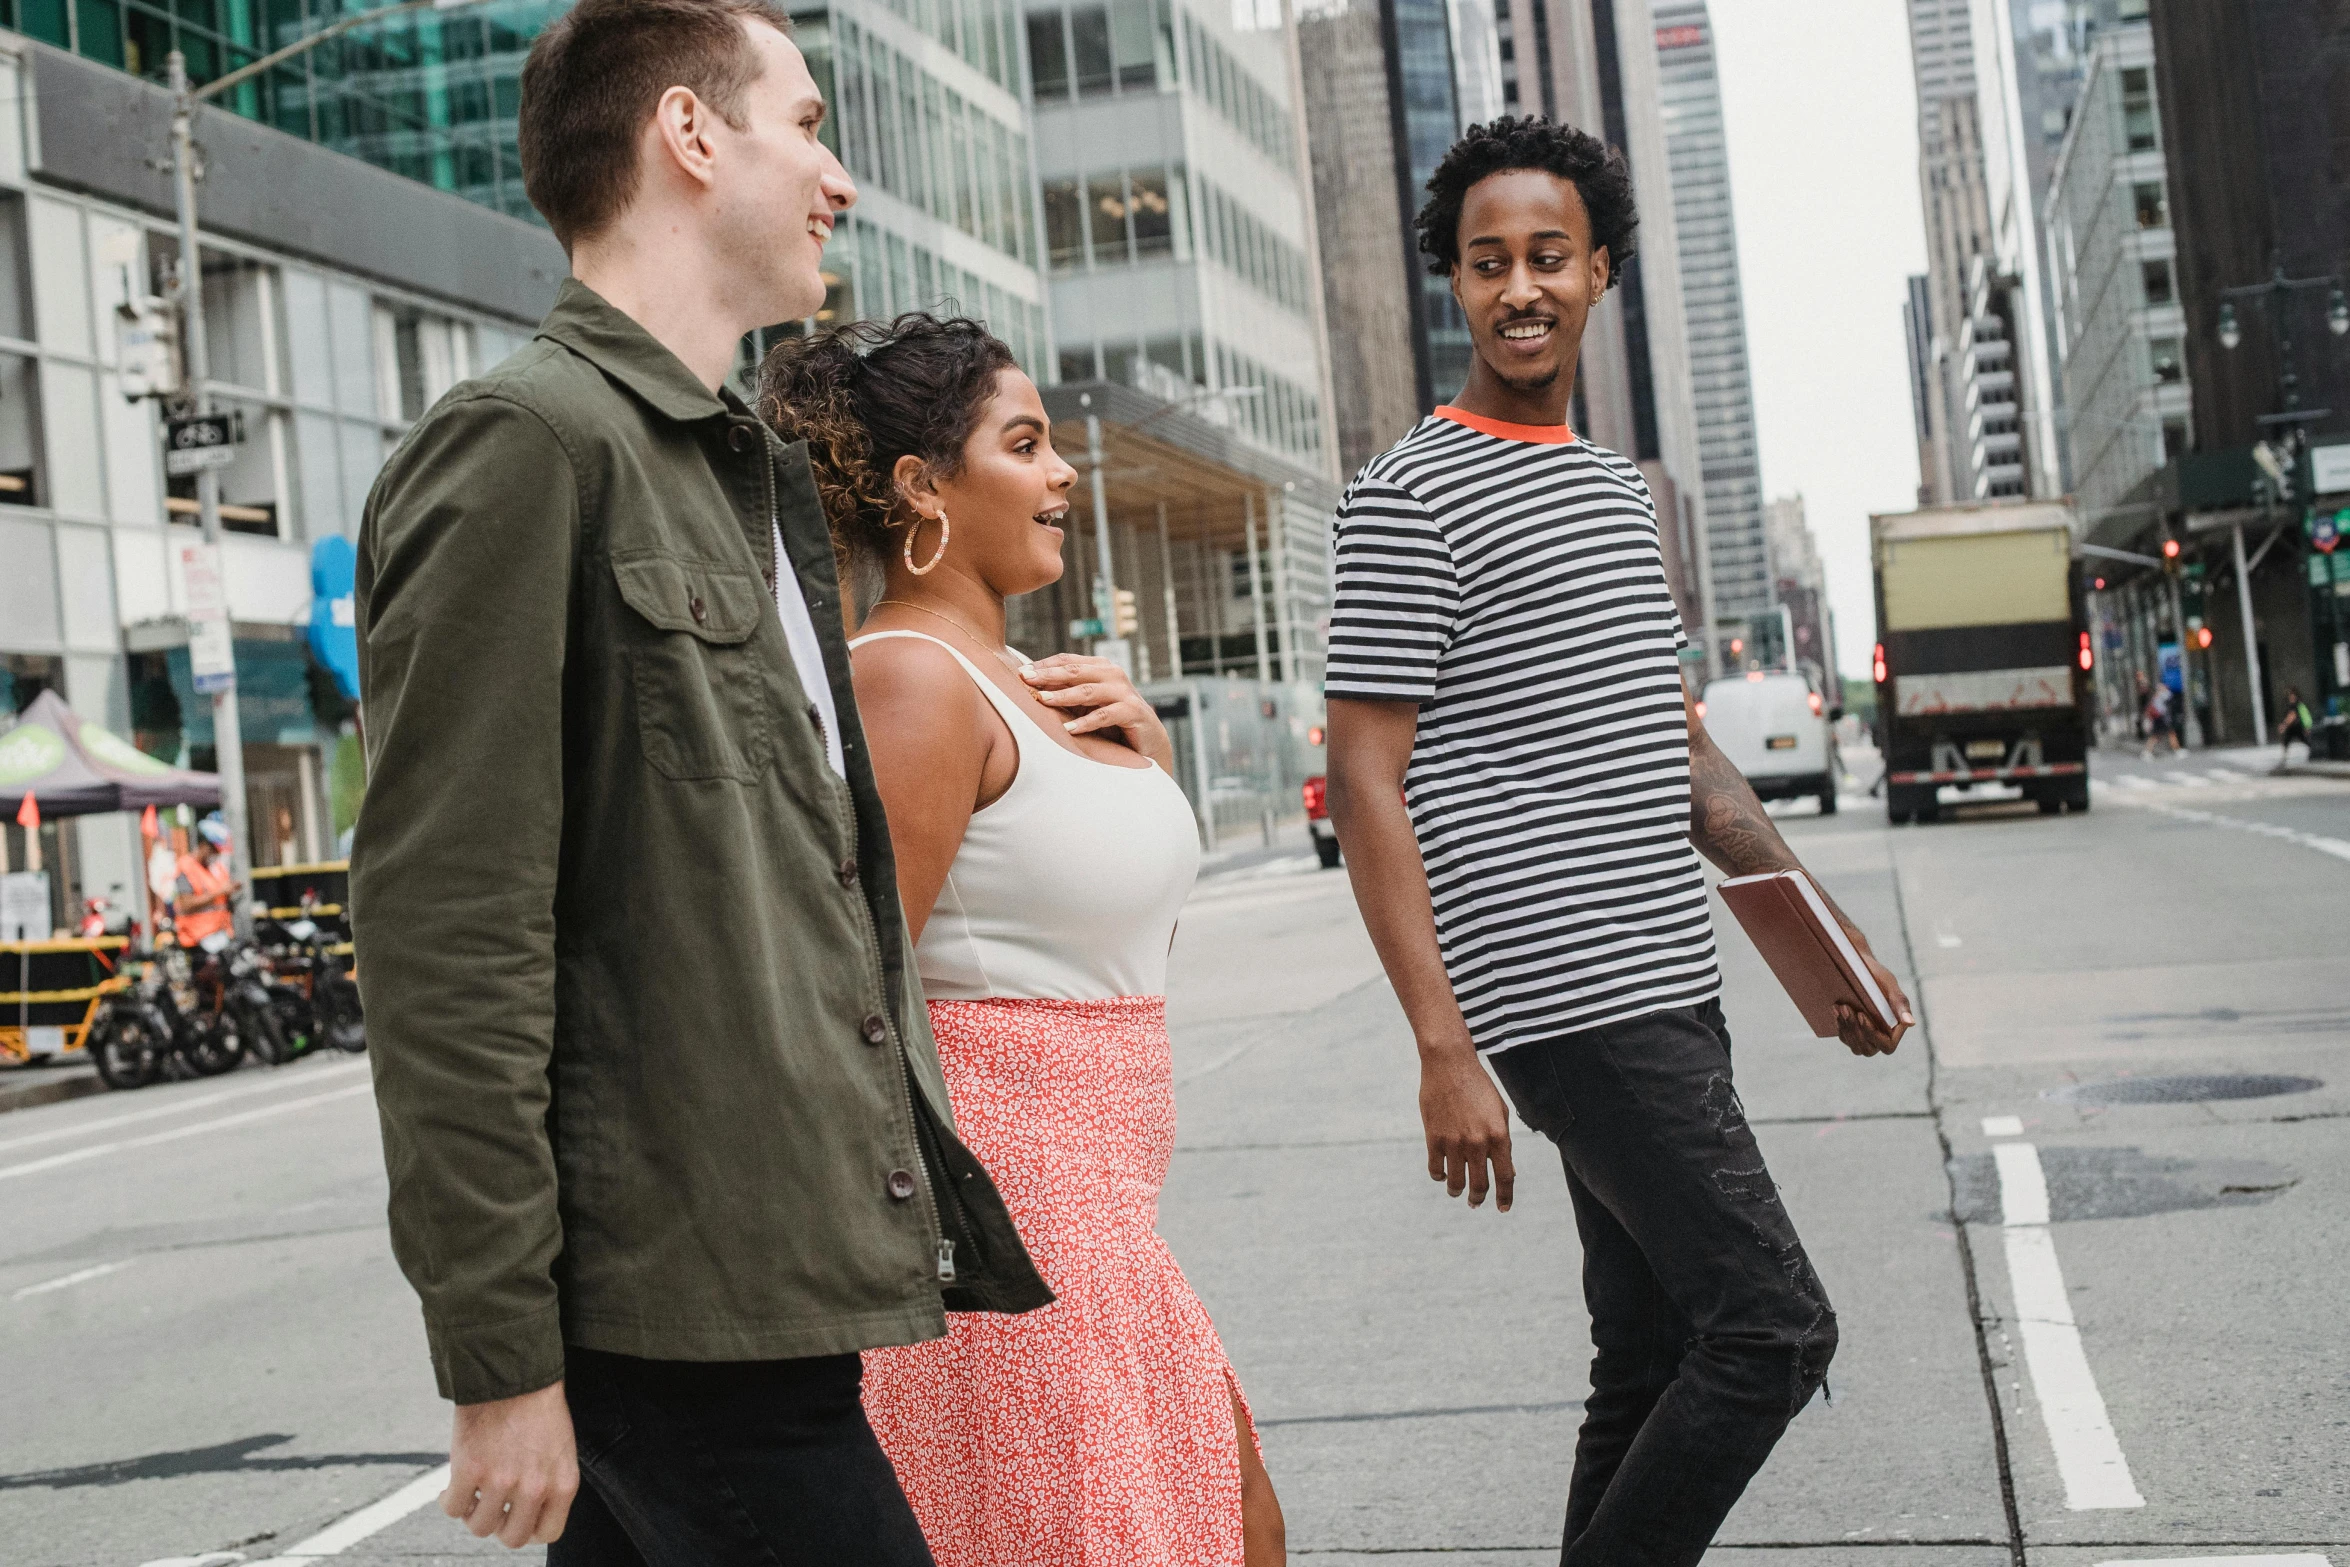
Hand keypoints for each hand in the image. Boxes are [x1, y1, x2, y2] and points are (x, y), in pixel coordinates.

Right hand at [444, 1381, 577, 1546]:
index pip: (548, 1532)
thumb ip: (549, 1483)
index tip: (517, 1517)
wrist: (513, 1372)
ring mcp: (501, 1480)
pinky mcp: (470, 1469)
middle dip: (500, 1525)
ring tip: (472, 1496)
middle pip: (512, 1537)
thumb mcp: (560, 1449)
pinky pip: (453, 1507)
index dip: (529, 1529)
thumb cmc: (538, 1407)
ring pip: (480, 1527)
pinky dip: (449, 1502)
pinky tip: (451, 1489)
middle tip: (492, 1507)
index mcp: (563, 1483)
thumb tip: (526, 1513)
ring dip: (473, 1514)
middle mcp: (535, 1487)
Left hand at [1019, 654, 1174, 771]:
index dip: (1045, 665)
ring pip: (1088, 691)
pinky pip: (1105, 715)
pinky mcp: (1133, 712)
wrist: (1147, 741)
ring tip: (1042, 700)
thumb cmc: (1112, 722)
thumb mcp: (1087, 705)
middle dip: (1048, 675)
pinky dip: (1086, 723)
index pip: (1068, 661)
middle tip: (1026, 680)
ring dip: (1063, 695)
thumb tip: (1031, 687)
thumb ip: (1068, 693)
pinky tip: (1069, 729)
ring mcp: (1124, 692)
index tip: (1022, 673)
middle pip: (1075, 671)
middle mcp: (1113, 675)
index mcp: (1101, 668)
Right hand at [1418, 1043, 1514, 1211]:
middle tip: (1475, 1203)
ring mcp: (1454, 1142)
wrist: (1450, 1065)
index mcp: (1499, 1136)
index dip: (1505, 1197)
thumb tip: (1508, 1171)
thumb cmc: (1479, 1087)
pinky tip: (1442, 1175)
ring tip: (1456, 1191)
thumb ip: (1503, 1142)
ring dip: (1457, 1191)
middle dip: (1478, 1199)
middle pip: (1480, 1185)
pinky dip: (1439, 1176)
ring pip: (1455, 1182)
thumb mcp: (1499, 1112)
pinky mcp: (1433, 1138)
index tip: (1503, 1208)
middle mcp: (1477, 1143)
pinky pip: (1435, 1169)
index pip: (1506, 1177)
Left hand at [1832, 943, 1913, 1057]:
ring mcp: (1865, 1037)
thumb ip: (1900, 1004)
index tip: (1862, 1015)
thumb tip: (1911, 1023)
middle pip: (1868, 1049)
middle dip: (1856, 1030)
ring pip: (1856, 1046)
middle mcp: (1881, 1037)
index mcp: (1895, 1029)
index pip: (1887, 1046)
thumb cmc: (1879, 978)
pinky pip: (1845, 1037)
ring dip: (1847, 1028)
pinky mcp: (1852, 1032)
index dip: (1874, 1035)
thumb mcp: (1890, 986)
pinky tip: (1836, 1007)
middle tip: (1847, 1007)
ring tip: (1841, 1006)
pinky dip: (1839, 1023)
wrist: (1859, 970)